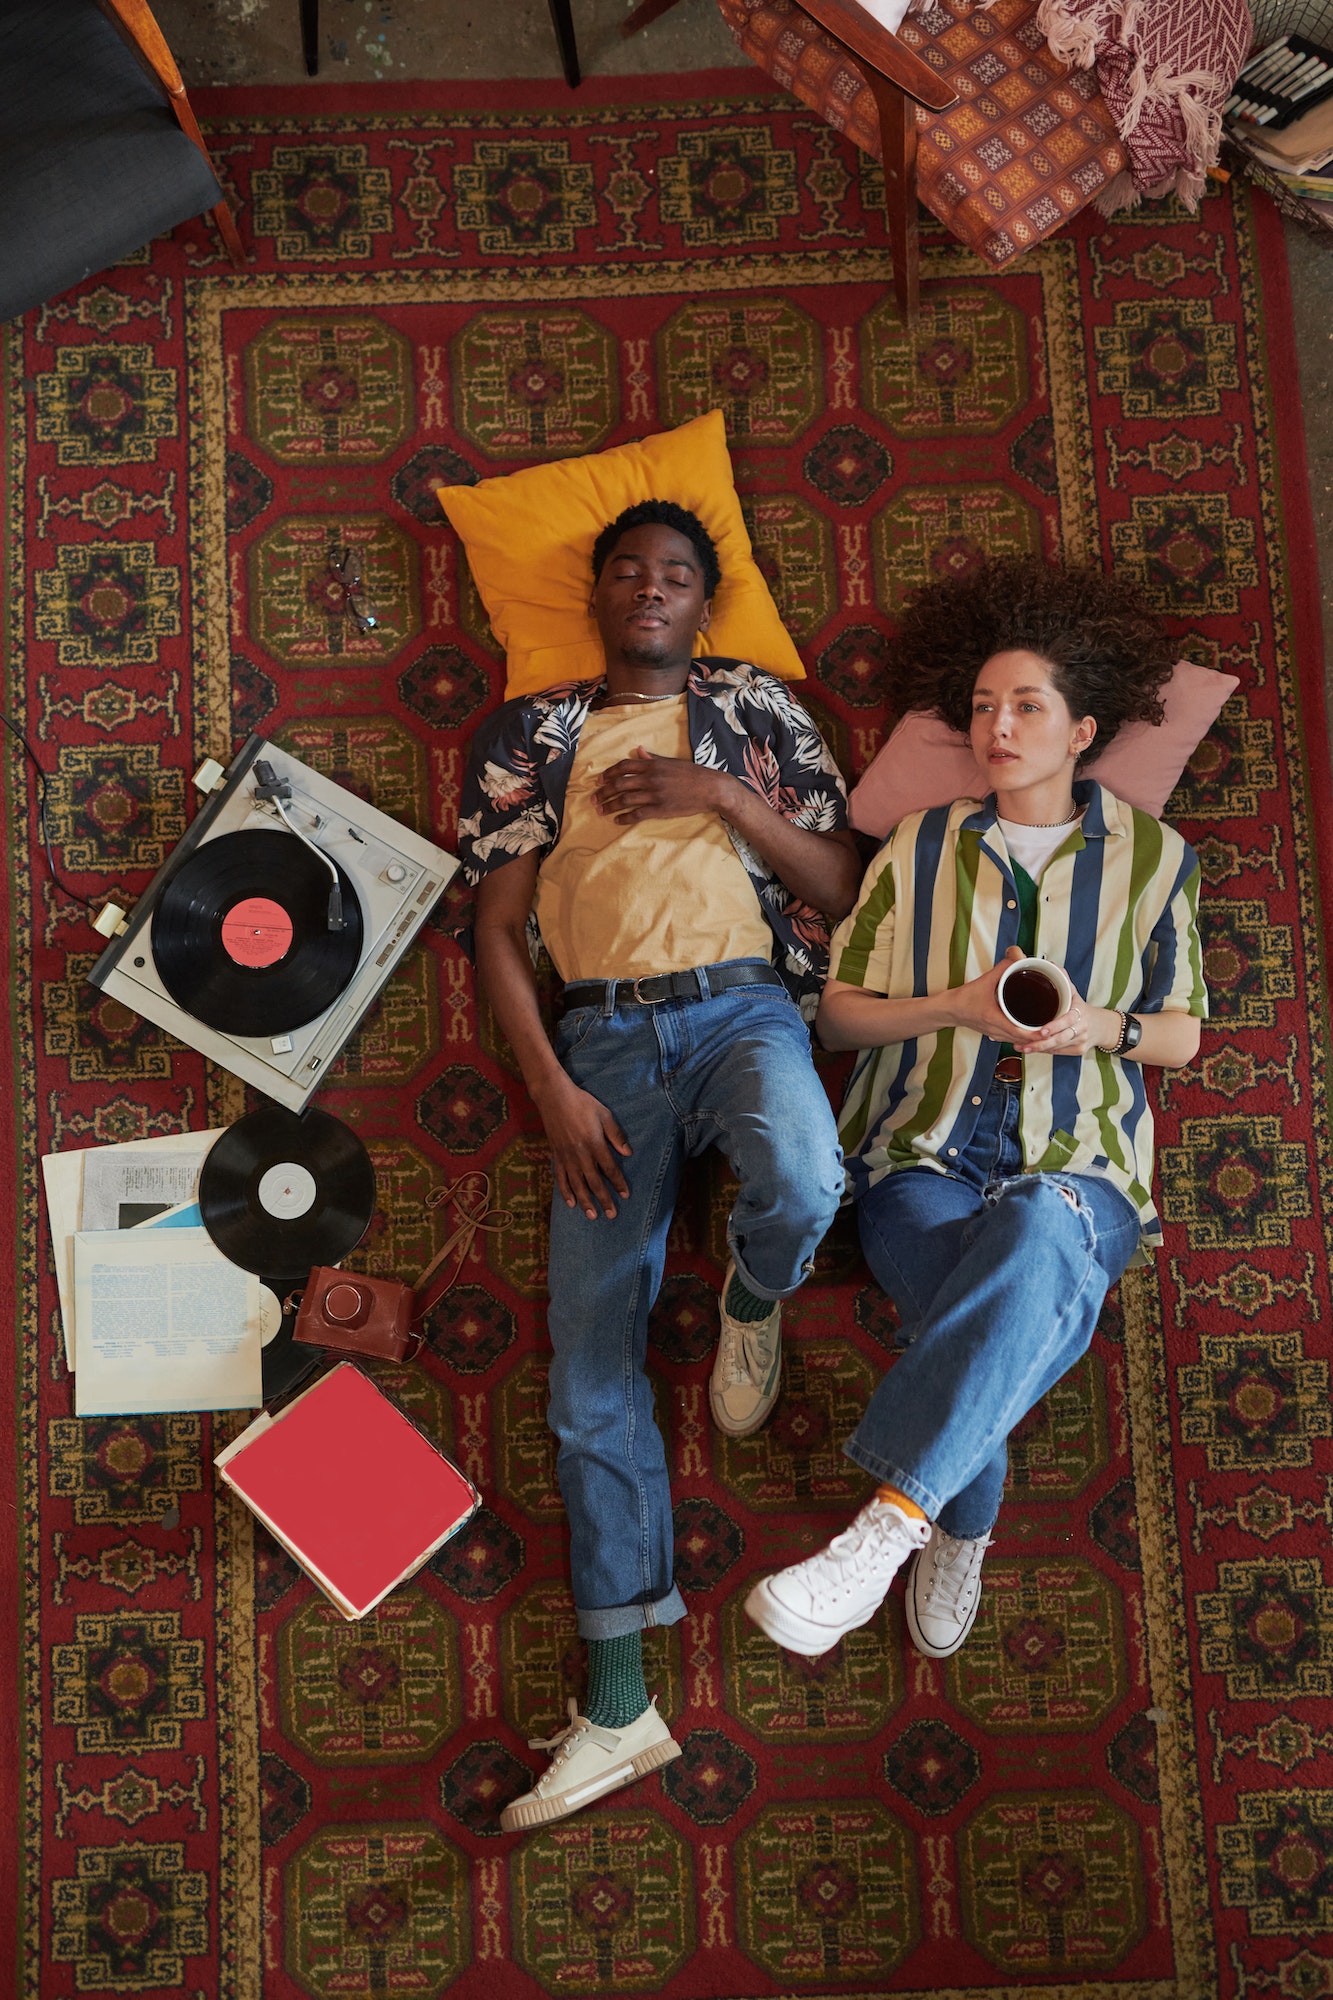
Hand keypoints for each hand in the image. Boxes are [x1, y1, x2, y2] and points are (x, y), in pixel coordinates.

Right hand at [532, 1072, 631, 1219]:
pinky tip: (571, 1203)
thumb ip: (616, 1135)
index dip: (619, 1183)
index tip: (626, 1195)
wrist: (554, 1097)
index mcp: (594, 1144)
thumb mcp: (604, 1115)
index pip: (610, 1169)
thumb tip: (628, 1153)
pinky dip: (565, 1192)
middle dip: (604, 1200)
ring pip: (577, 1185)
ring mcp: (566, 1157)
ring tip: (593, 1216)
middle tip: (612, 1215)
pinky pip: (561, 1178)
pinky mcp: (556, 1156)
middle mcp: (580, 1154)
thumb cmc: (582, 1104)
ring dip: (585, 1202)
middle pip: (594, 1182)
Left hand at [594, 749, 727, 825]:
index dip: (608, 773)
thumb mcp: (671, 762)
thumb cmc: (692, 774)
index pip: (623, 766)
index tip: (599, 780)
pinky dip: (625, 818)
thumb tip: (638, 750)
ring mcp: (655, 794)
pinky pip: (638, 814)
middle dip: (603, 791)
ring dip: (610, 806)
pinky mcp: (661, 809)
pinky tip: (617, 820)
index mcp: (653, 765)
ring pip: (625, 799)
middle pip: (620, 783)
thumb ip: (653, 758)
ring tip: (600, 811)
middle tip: (593, 798)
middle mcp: (651, 778)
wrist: (711, 788)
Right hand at [948, 948, 1113, 1054]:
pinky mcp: (996, 1035)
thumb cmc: (966, 996)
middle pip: (1026, 1040)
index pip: (1023, 1033)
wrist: (950, 1010)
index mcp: (996, 1020)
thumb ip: (1005, 966)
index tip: (1053, 1028)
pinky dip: (1027, 1037)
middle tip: (1060, 1027)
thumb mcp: (986, 979)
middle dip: (1043, 1037)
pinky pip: (1016, 1039)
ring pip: (1022, 1042)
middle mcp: (998, 1032)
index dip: (1040, 1033)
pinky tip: (1036, 1031)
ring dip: (1036, 1039)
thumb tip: (1021, 954)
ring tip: (1052, 1030)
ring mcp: (997, 1035)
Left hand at [1022, 984, 1119, 1057]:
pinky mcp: (1078, 1052)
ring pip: (1057, 1048)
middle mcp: (1082, 1028)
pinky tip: (1030, 1049)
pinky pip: (1058, 1053)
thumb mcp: (1073, 992)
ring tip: (1020, 1047)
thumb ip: (1062, 979)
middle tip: (1023, 1043)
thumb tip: (1049, 964)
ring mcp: (1081, 1041)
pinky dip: (1044, 1051)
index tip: (1041, 1031)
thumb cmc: (1079, 1006)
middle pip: (1061, 1039)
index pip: (1068, 1020)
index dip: (1054, 1026)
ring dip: (1038, 1049)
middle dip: (1041, 1043)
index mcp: (1080, 1012)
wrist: (1100, 1026)